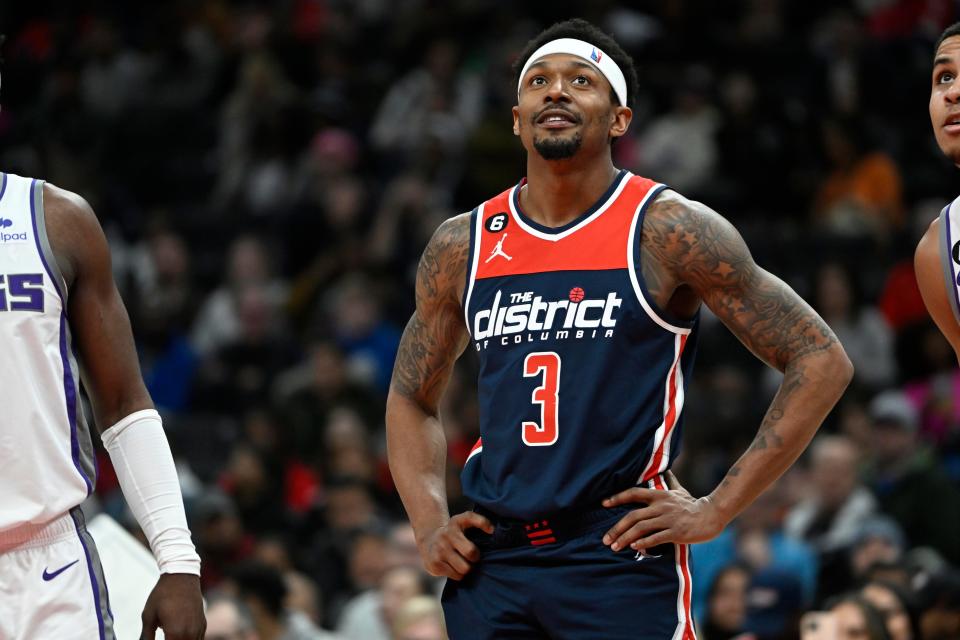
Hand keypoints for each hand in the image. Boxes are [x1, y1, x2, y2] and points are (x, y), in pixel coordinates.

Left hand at [141, 573, 205, 639]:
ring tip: (170, 635)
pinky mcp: (203, 623)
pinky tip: (179, 636)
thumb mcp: (148, 616)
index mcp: (175, 633)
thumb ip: (146, 637)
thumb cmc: (163, 595)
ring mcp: (198, 628)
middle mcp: (189, 633)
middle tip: (164, 636)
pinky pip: (198, 639)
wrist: (181, 576)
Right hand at [417, 511, 493, 580]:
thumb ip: (476, 524)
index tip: (491, 531)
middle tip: (472, 557)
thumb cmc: (454, 535)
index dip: (483, 523)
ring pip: (465, 568)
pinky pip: (457, 575)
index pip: (470, 517)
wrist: (427, 541)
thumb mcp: (462, 524)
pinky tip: (453, 567)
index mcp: (456, 521)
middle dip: (475, 557)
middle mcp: (447, 534)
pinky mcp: (435, 563)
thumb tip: (492, 531)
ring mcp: (440, 549)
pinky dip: (458, 574)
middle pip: (470, 552)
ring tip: (462, 563)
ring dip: (467, 568)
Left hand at [601, 471, 724, 551]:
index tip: (604, 503)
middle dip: (617, 528)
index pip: (634, 493)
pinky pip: (656, 538)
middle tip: (605, 539)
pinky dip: (644, 543)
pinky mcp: (676, 532)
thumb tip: (664, 469)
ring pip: (641, 528)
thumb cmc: (693, 504)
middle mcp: (661, 506)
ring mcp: (668, 519)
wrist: (711, 515)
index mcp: (659, 495)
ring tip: (615, 547)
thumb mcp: (679, 490)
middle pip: (633, 516)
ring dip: (626, 538)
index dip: (617, 497)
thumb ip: (669, 481)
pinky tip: (634, 547)